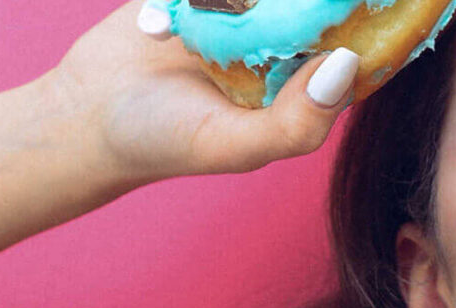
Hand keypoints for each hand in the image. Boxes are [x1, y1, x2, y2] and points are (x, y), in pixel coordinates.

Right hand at [45, 0, 359, 183]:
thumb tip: (347, 63)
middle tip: (267, 15)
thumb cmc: (169, 139)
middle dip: (314, 3)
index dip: (363, 21)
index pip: (351, 45)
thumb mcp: (239, 145)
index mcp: (303, 82)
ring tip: (234, 6)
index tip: (370, 3)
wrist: (86, 115)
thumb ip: (297, 120)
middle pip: (316, 7)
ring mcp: (242, 12)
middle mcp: (280, 44)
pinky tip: (181, 20)